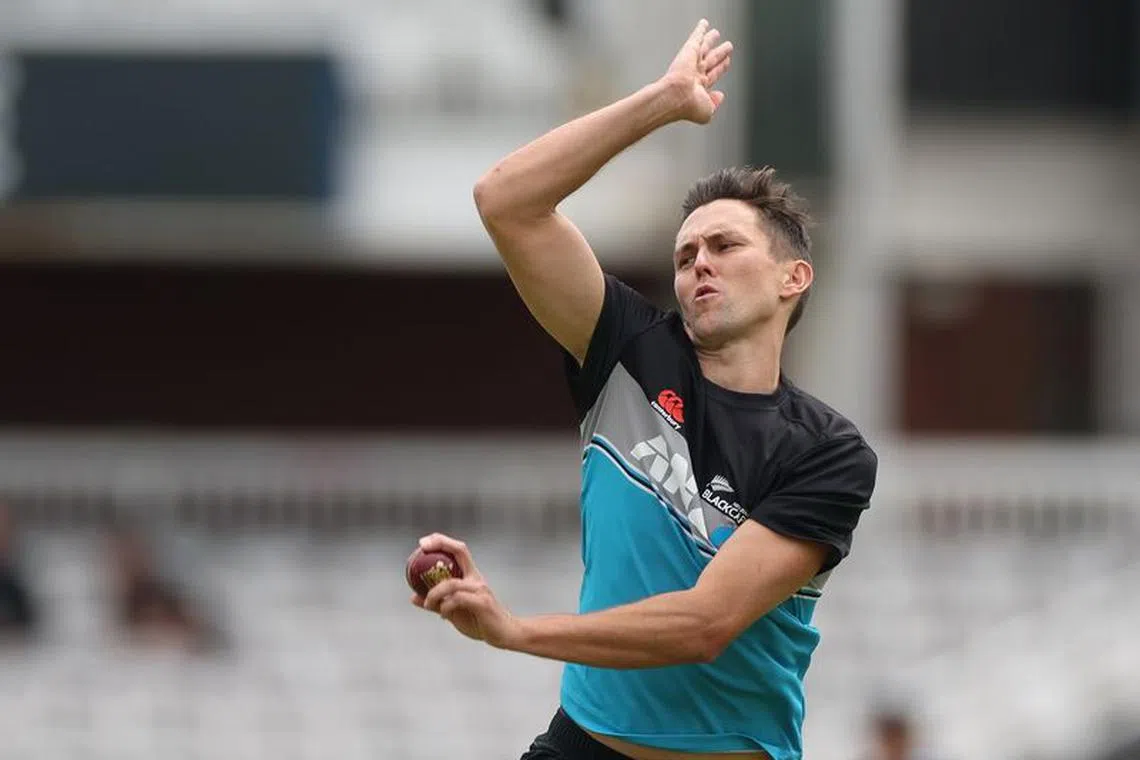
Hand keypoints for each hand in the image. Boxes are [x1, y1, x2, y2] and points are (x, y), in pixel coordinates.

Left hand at [410, 533, 522, 648]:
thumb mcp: (454, 611)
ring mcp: (480, 589)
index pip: (458, 550)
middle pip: (460, 551)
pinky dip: (445, 606)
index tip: (423, 543)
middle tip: (422, 547)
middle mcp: (476, 578)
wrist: (504, 634)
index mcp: (471, 576)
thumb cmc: (480, 621)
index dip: (442, 541)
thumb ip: (436, 602)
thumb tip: (414, 597)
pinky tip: (443, 616)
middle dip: (441, 543)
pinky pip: (457, 600)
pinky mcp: (482, 602)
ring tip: (427, 604)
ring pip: (451, 583)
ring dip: (434, 593)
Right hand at [662, 19, 733, 123]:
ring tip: (716, 33)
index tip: (726, 62)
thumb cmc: (688, 107)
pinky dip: (700, 30)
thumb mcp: (706, 111)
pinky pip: (696, 38)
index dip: (720, 68)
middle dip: (719, 54)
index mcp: (698, 88)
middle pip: (710, 60)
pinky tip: (704, 24)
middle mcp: (694, 74)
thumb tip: (720, 96)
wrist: (675, 97)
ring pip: (704, 48)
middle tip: (727, 47)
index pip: (712, 75)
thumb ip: (714, 104)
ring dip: (710, 40)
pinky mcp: (688, 52)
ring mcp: (691, 62)